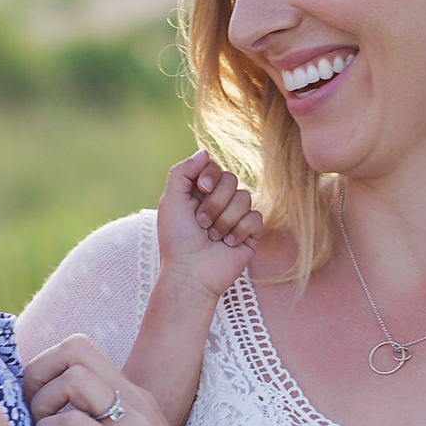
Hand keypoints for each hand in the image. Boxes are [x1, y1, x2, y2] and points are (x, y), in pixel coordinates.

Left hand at [25, 341, 239, 425]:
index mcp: (138, 401)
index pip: (83, 349)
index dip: (47, 368)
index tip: (34, 404)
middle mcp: (137, 403)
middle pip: (75, 348)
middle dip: (38, 373)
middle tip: (28, 413)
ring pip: (72, 378)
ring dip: (41, 404)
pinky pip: (73, 424)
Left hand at [156, 150, 261, 302]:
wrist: (190, 273)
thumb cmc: (176, 240)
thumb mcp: (171, 201)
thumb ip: (182, 172)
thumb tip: (204, 152)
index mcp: (200, 191)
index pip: (214, 167)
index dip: (210, 175)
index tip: (201, 190)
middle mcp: (219, 200)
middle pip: (231, 179)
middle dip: (215, 202)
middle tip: (201, 222)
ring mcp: (236, 215)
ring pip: (244, 198)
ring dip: (224, 220)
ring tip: (212, 236)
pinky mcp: (251, 232)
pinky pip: (255, 217)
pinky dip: (239, 231)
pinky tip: (227, 243)